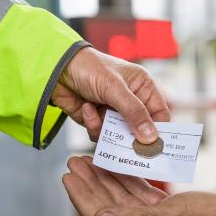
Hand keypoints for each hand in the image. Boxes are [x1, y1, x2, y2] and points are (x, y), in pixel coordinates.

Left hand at [51, 47, 169, 142]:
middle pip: (140, 129)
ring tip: (97, 115)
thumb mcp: (115, 89)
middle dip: (130, 136)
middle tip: (125, 147)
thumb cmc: (90, 68)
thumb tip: (151, 138)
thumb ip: (134, 112)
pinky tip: (86, 109)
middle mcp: (131, 100)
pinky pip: (101, 134)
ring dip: (107, 130)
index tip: (153, 147)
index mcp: (142, 87)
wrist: (56, 69)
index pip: (159, 114)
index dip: (158, 130)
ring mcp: (114, 111)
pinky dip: (93, 125)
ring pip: (119, 135)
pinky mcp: (97, 120)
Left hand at [62, 156, 215, 215]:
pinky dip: (127, 181)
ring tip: (90, 160)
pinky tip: (120, 166)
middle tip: (74, 161)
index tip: (68, 176)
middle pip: (106, 207)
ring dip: (105, 180)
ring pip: (121, 200)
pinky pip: (139, 196)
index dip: (82, 197)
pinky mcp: (165, 215)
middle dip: (89, 184)